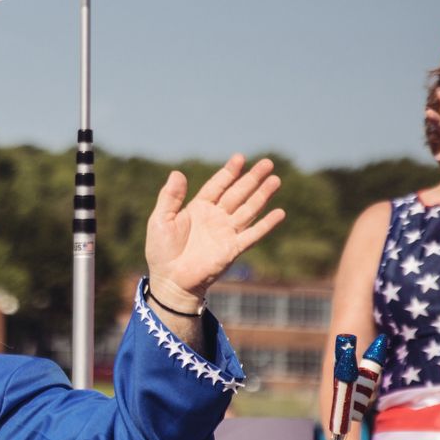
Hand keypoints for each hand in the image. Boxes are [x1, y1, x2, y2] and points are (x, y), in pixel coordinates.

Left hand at [145, 154, 285, 307]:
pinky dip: (266, 224)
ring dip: (262, 195)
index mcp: (199, 208)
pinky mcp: (232, 249)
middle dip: (252, 178)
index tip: (240, 158)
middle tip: (267, 163)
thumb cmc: (162, 251)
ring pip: (248, 209)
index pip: (218, 185)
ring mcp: (226, 232)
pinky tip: (279, 213)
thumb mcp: (161, 220)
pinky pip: (253, 234)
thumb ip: (170, 197)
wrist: (170, 281)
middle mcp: (216, 217)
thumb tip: (177, 172)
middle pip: (238, 193)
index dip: (229, 172)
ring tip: (275, 180)